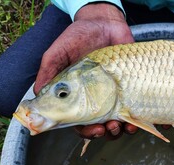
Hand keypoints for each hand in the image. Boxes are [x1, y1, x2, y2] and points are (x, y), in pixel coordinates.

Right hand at [34, 3, 135, 138]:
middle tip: (108, 128)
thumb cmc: (79, 37)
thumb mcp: (60, 52)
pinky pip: (134, 110)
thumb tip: (38, 95)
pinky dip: (135, 120)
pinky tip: (134, 121)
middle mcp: (97, 99)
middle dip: (105, 132)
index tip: (93, 130)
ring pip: (117, 123)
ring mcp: (115, 96)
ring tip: (120, 125)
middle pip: (100, 126)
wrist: (104, 23)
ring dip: (119, 130)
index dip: (86, 131)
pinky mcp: (130, 89)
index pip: (80, 121)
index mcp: (78, 96)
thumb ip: (50, 71)